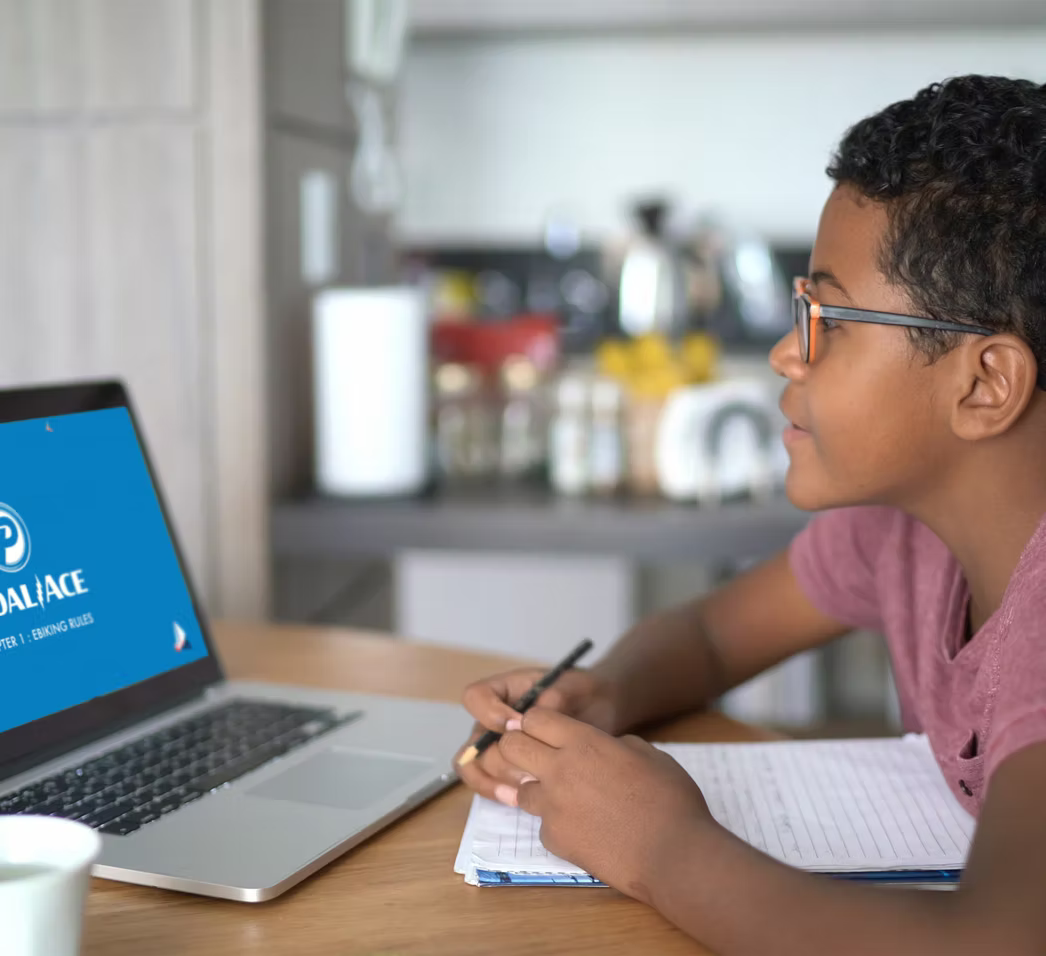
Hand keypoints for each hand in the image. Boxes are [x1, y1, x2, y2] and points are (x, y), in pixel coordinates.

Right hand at [455, 667, 618, 803]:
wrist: (602, 718)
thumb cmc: (585, 696)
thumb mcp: (575, 687)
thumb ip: (554, 697)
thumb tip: (531, 716)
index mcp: (505, 692)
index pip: (476, 697)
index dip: (490, 713)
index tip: (516, 725)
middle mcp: (493, 720)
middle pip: (476, 740)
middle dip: (502, 755)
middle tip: (529, 764)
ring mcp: (497, 747)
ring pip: (475, 766)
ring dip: (496, 778)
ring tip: (526, 787)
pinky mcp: (506, 771)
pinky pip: (486, 784)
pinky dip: (496, 792)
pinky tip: (518, 799)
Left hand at [499, 707, 713, 904]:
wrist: (673, 855)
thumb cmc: (670, 799)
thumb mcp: (648, 753)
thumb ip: (614, 745)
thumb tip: (604, 748)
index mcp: (585, 742)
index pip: (534, 718)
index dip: (536, 722)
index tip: (545, 732)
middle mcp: (559, 770)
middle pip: (511, 747)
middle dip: (518, 748)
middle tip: (537, 758)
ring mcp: (553, 807)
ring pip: (521, 788)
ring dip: (538, 789)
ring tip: (569, 799)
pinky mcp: (554, 840)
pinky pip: (544, 825)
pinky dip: (559, 825)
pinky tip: (587, 831)